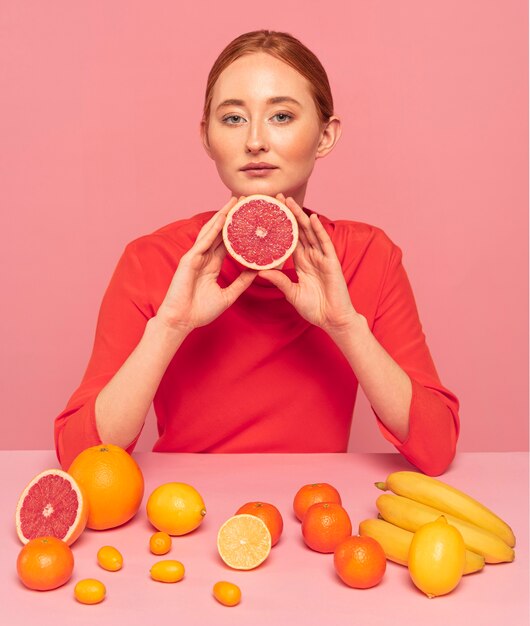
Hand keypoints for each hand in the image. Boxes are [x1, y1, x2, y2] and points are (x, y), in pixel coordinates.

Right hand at [156, 196, 256, 333]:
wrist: (182, 321)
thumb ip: (241, 282)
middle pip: (220, 232)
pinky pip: (204, 241)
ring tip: (235, 201)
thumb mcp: (228, 295)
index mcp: (212, 264)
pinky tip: (222, 217)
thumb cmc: (201, 311)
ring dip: (223, 215)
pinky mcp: (189, 260)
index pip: (228, 242)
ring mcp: (196, 256)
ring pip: (212, 231)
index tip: (252, 218)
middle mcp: (204, 257)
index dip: (239, 230)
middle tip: (246, 200)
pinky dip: (213, 228)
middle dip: (232, 216)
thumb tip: (258, 272)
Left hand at [258, 194, 357, 333]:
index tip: (268, 213)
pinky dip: (318, 230)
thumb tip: (260, 270)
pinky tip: (311, 218)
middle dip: (288, 214)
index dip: (280, 226)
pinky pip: (324, 243)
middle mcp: (311, 257)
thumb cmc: (314, 309)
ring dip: (300, 216)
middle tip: (276, 198)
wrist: (333, 319)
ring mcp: (321, 258)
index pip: (289, 240)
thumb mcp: (292, 293)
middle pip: (298, 231)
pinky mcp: (331, 262)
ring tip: (289, 201)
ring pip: (309, 233)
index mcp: (301, 263)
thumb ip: (279, 280)